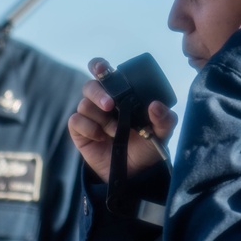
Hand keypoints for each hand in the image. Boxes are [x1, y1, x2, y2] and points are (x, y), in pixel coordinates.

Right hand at [68, 58, 176, 182]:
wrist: (133, 173)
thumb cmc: (146, 146)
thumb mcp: (161, 133)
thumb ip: (164, 119)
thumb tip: (155, 106)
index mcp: (120, 95)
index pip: (104, 73)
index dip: (99, 67)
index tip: (101, 69)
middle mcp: (102, 102)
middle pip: (90, 86)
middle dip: (98, 93)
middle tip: (110, 105)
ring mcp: (90, 116)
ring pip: (84, 104)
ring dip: (100, 118)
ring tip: (114, 131)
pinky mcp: (79, 130)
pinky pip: (76, 121)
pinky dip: (89, 128)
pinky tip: (101, 137)